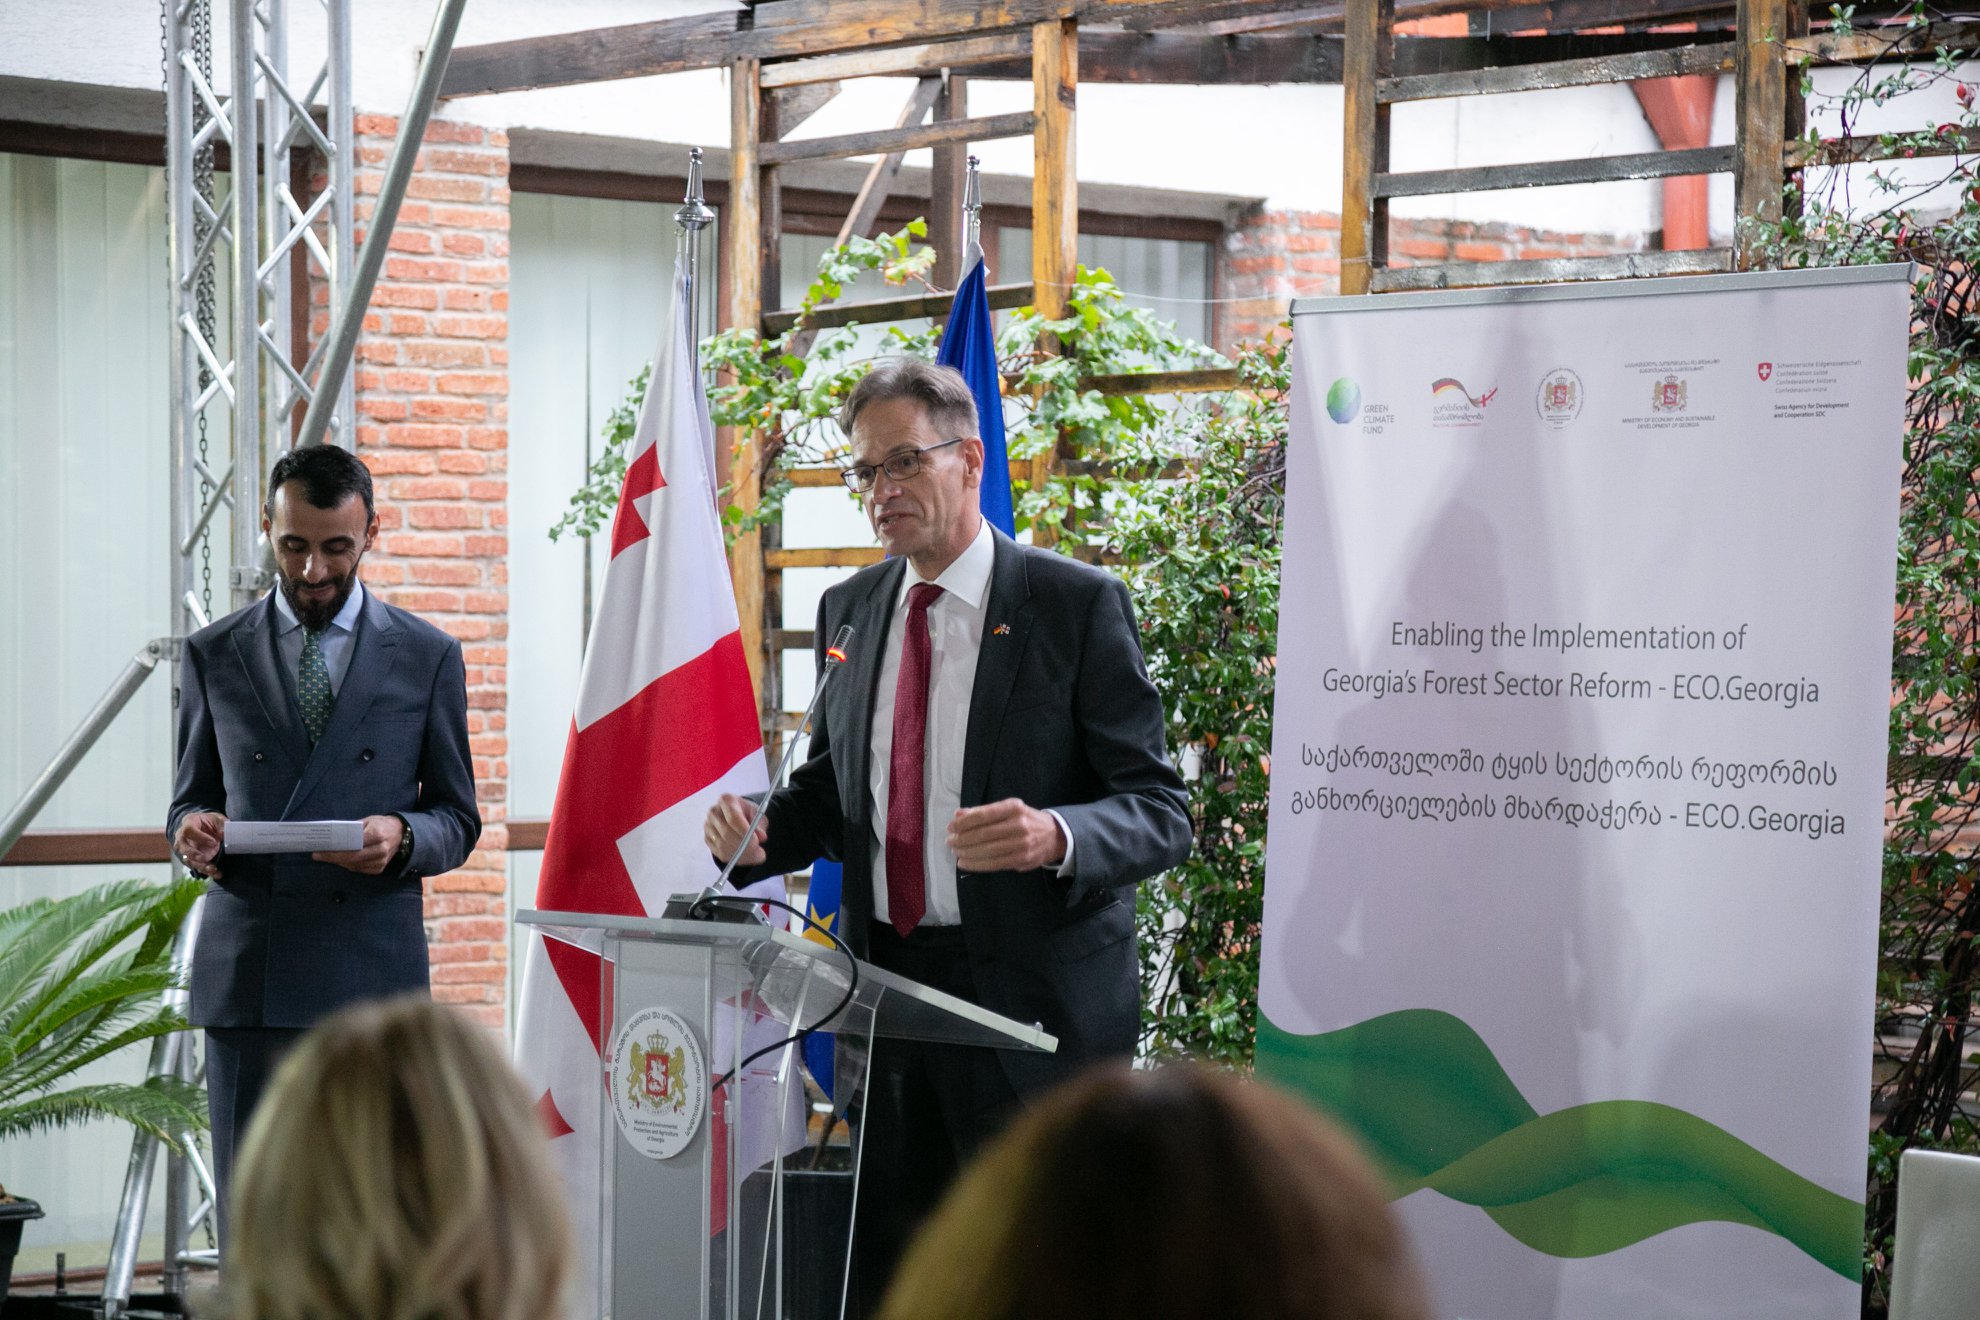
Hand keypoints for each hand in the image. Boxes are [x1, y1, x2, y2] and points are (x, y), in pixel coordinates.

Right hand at [174, 812, 227, 877]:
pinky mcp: (192, 858)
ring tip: (214, 869)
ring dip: (200, 866)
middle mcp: (182, 837)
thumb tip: (223, 834)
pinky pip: (196, 866)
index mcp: (188, 823)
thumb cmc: (209, 821)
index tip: (214, 842)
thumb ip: (221, 824)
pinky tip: (217, 873)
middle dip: (194, 855)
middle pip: (183, 848)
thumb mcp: (217, 818)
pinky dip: (206, 871)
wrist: (204, 827)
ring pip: (188, 860)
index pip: (189, 830)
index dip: (200, 837)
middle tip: (205, 859)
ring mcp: (185, 849)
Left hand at [313, 814, 404, 874]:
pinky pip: (359, 869)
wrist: (401, 834)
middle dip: (332, 857)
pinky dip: (348, 865)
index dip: (336, 848)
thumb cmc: (381, 824)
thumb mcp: (367, 820)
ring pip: (354, 865)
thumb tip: (333, 836)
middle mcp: (380, 850)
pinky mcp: (379, 869)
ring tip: (325, 857)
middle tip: (318, 856)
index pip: (353, 844)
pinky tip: (340, 860)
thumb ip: (352, 829)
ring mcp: (380, 862)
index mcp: (377, 835)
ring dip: (338, 862)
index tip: (321, 848)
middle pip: (352, 858)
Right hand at [704, 794, 767, 866]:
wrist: (737, 816)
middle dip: (744, 845)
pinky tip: (746, 855)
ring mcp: (708, 826)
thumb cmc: (748, 813)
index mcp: (726, 800)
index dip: (744, 832)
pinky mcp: (707, 838)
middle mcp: (714, 812)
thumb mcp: (758, 815)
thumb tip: (761, 837)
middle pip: (727, 832)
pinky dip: (734, 857)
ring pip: (723, 845)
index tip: (756, 841)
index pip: (733, 817)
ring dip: (741, 853)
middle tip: (760, 852)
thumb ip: (760, 825)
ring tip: (757, 854)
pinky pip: (719, 852)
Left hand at [947, 799, 1065, 873]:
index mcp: (1014, 807)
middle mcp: (1019, 824)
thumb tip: (958, 815)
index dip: (964, 822)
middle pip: (983, 834)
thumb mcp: (1007, 809)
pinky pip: (994, 864)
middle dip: (962, 839)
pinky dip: (976, 864)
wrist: (1053, 836)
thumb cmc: (1025, 820)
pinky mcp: (1021, 859)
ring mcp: (1022, 844)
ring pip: (987, 850)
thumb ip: (983, 811)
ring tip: (955, 852)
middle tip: (949, 841)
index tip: (950, 827)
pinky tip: (964, 863)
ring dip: (966, 852)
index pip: (983, 815)